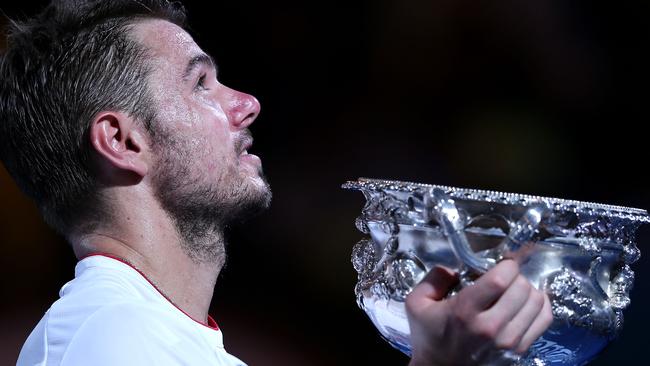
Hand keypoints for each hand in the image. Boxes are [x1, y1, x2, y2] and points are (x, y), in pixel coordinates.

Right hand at [405, 260, 552, 365]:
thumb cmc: (428, 337)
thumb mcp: (416, 303)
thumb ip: (433, 278)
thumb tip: (455, 267)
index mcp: (464, 312)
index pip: (501, 280)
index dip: (507, 265)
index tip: (501, 263)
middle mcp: (490, 327)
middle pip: (522, 288)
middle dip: (516, 276)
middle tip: (505, 278)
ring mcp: (508, 342)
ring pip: (537, 302)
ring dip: (528, 289)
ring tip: (515, 290)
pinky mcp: (519, 352)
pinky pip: (544, 319)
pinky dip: (540, 305)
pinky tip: (526, 303)